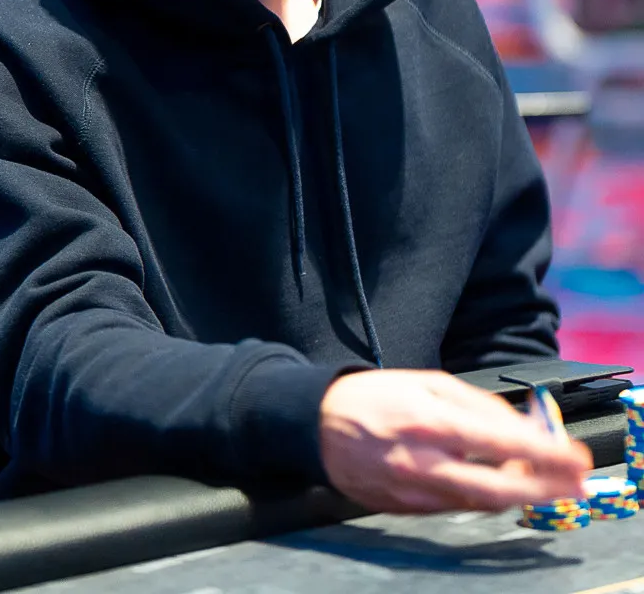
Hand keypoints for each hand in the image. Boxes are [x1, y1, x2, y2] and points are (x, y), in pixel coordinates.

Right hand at [319, 369, 591, 513]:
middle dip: (543, 489)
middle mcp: (424, 463)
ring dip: (516, 493)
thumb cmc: (376, 395)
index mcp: (431, 422)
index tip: (573, 458)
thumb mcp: (427, 381)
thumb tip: (518, 425)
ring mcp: (413, 493)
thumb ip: (475, 403)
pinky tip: (494, 482)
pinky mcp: (403, 510)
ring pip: (479, 503)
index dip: (544, 454)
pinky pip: (453, 506)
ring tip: (541, 479)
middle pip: (498, 491)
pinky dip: (479, 496)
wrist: (318, 423)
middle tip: (573, 484)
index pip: (501, 444)